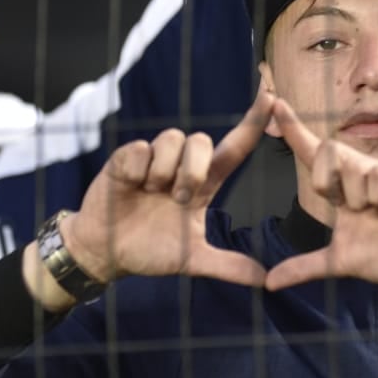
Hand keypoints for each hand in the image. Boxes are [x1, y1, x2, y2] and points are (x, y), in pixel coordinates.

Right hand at [57, 85, 275, 287]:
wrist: (106, 253)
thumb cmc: (150, 250)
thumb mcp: (192, 259)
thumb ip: (227, 265)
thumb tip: (265, 280)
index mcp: (203, 183)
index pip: (234, 147)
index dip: (252, 122)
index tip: (271, 96)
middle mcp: (182, 165)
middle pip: (201, 140)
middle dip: (192, 171)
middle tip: (177, 199)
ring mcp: (153, 159)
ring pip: (172, 139)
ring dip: (165, 172)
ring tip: (151, 193)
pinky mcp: (126, 158)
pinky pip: (140, 149)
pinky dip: (138, 170)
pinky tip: (130, 186)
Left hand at [264, 97, 377, 310]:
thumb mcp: (338, 261)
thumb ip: (304, 267)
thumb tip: (269, 283)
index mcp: (341, 188)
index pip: (313, 154)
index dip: (294, 130)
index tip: (274, 102)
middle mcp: (359, 172)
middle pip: (327, 151)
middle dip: (329, 180)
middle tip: (348, 206)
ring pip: (354, 167)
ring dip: (361, 199)